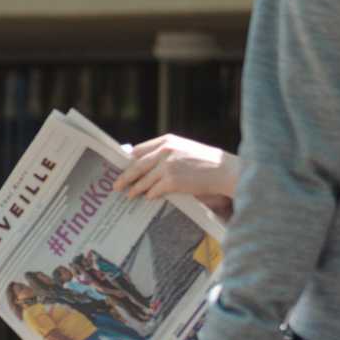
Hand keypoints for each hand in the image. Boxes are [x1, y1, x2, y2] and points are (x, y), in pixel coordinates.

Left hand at [118, 136, 239, 216]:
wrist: (223, 170)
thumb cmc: (205, 161)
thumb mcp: (184, 149)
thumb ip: (166, 152)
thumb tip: (147, 165)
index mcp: (167, 140)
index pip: (139, 150)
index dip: (128, 160)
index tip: (121, 167)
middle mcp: (164, 151)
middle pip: (136, 165)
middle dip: (124, 176)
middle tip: (116, 185)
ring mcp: (167, 166)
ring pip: (143, 180)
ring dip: (134, 189)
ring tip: (129, 195)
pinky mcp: (172, 181)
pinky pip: (153, 191)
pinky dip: (149, 195)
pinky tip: (147, 198)